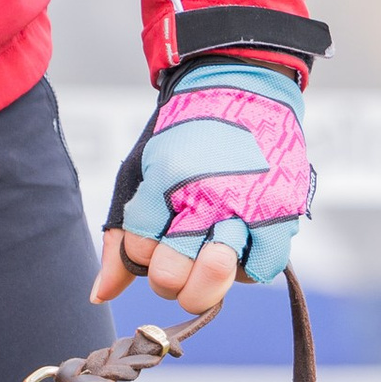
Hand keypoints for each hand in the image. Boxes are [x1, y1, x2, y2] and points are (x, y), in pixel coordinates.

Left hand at [93, 62, 311, 313]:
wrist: (243, 86)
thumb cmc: (187, 134)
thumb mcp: (143, 173)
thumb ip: (122, 237)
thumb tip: (100, 296)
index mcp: (165, 183)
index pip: (137, 252)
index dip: (143, 249)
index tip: (160, 224)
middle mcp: (204, 199)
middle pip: (169, 278)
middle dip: (169, 273)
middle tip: (184, 247)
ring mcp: (245, 208)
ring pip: (210, 283)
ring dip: (206, 276)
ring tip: (213, 248)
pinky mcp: (281, 213)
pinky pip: (259, 271)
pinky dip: (248, 267)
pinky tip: (242, 245)